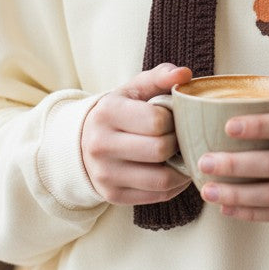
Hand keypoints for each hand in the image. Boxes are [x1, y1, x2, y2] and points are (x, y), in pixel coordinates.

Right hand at [81, 63, 192, 204]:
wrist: (83, 142)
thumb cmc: (120, 112)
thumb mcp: (134, 89)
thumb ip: (160, 77)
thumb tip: (185, 74)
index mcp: (107, 112)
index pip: (157, 120)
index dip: (173, 120)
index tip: (172, 118)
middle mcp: (100, 145)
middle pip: (160, 149)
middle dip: (177, 143)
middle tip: (179, 137)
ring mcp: (105, 174)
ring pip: (162, 178)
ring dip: (182, 168)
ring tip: (182, 155)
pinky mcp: (113, 195)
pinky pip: (158, 195)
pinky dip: (176, 185)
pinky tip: (175, 170)